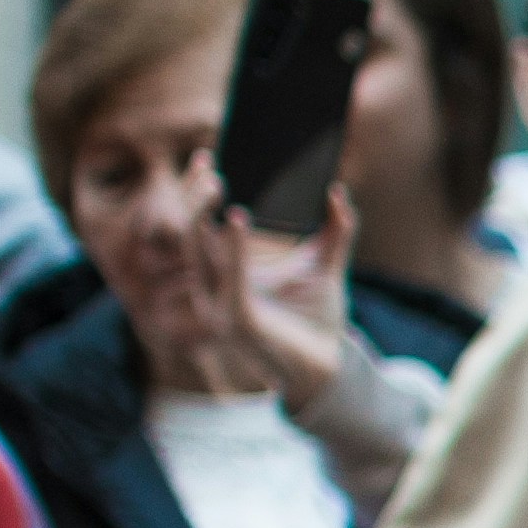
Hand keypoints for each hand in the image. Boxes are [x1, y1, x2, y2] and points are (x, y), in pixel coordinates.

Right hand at [196, 182, 354, 409]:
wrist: (330, 371)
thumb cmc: (318, 322)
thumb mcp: (326, 267)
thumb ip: (335, 230)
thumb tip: (337, 191)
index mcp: (226, 272)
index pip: (199, 225)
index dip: (196, 191)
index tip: (207, 156)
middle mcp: (214, 287)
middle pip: (189, 232)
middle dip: (192, 195)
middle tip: (208, 162)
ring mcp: (220, 305)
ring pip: (196, 250)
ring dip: (202, 214)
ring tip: (217, 182)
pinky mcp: (237, 321)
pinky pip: (227, 278)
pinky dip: (232, 247)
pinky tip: (237, 217)